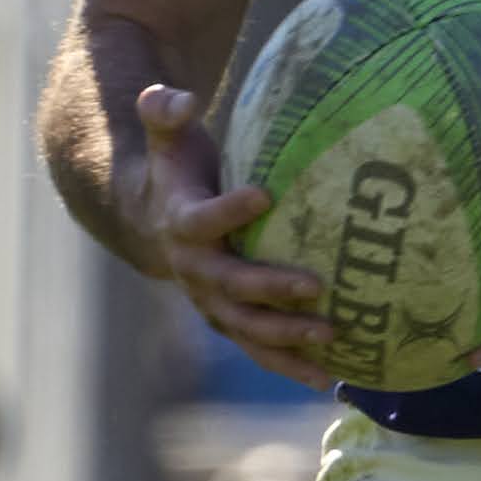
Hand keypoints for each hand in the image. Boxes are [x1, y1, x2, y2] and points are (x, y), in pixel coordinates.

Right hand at [131, 83, 341, 392]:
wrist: (147, 222)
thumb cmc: (173, 170)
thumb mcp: (165, 137)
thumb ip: (164, 111)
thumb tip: (180, 98)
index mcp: (180, 223)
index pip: (201, 220)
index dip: (228, 210)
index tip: (264, 194)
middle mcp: (194, 269)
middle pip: (231, 285)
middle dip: (270, 289)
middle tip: (315, 286)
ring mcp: (212, 301)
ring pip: (247, 328)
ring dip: (287, 340)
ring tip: (333, 340)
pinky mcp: (231, 319)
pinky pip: (261, 348)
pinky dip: (293, 366)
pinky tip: (333, 381)